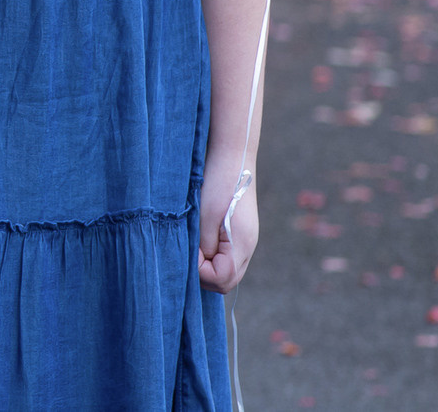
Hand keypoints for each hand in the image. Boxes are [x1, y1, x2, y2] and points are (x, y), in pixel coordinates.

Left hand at [198, 163, 257, 291]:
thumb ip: (204, 246)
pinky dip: (212, 255)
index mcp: (242, 245)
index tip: (190, 250)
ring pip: (226, 270)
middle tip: (189, 249)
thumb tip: (199, 268)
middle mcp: (248, 248)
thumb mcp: (205, 217)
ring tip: (193, 243)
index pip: (222, 279)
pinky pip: (226, 257)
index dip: (201, 271)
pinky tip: (200, 239)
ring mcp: (245, 241)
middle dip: (204, 272)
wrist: (232, 158)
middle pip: (226, 280)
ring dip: (207, 264)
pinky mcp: (239, 234)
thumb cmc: (217, 184)